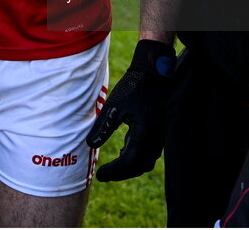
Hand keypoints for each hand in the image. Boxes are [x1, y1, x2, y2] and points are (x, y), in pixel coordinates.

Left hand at [86, 39, 176, 181]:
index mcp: (144, 133)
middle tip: (103, 175)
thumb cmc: (132, 87)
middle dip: (121, 173)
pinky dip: (136, 158)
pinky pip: (149, 153)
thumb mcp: (114, 106)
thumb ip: (103, 126)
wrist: (152, 74)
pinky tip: (122, 151)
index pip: (129, 162)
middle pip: (139, 166)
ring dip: (129, 167)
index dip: (114, 171)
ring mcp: (158, 135)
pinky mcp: (158, 131)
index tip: (99, 175)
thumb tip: (90, 144)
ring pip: (146, 162)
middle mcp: (154, 138)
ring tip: (111, 167)